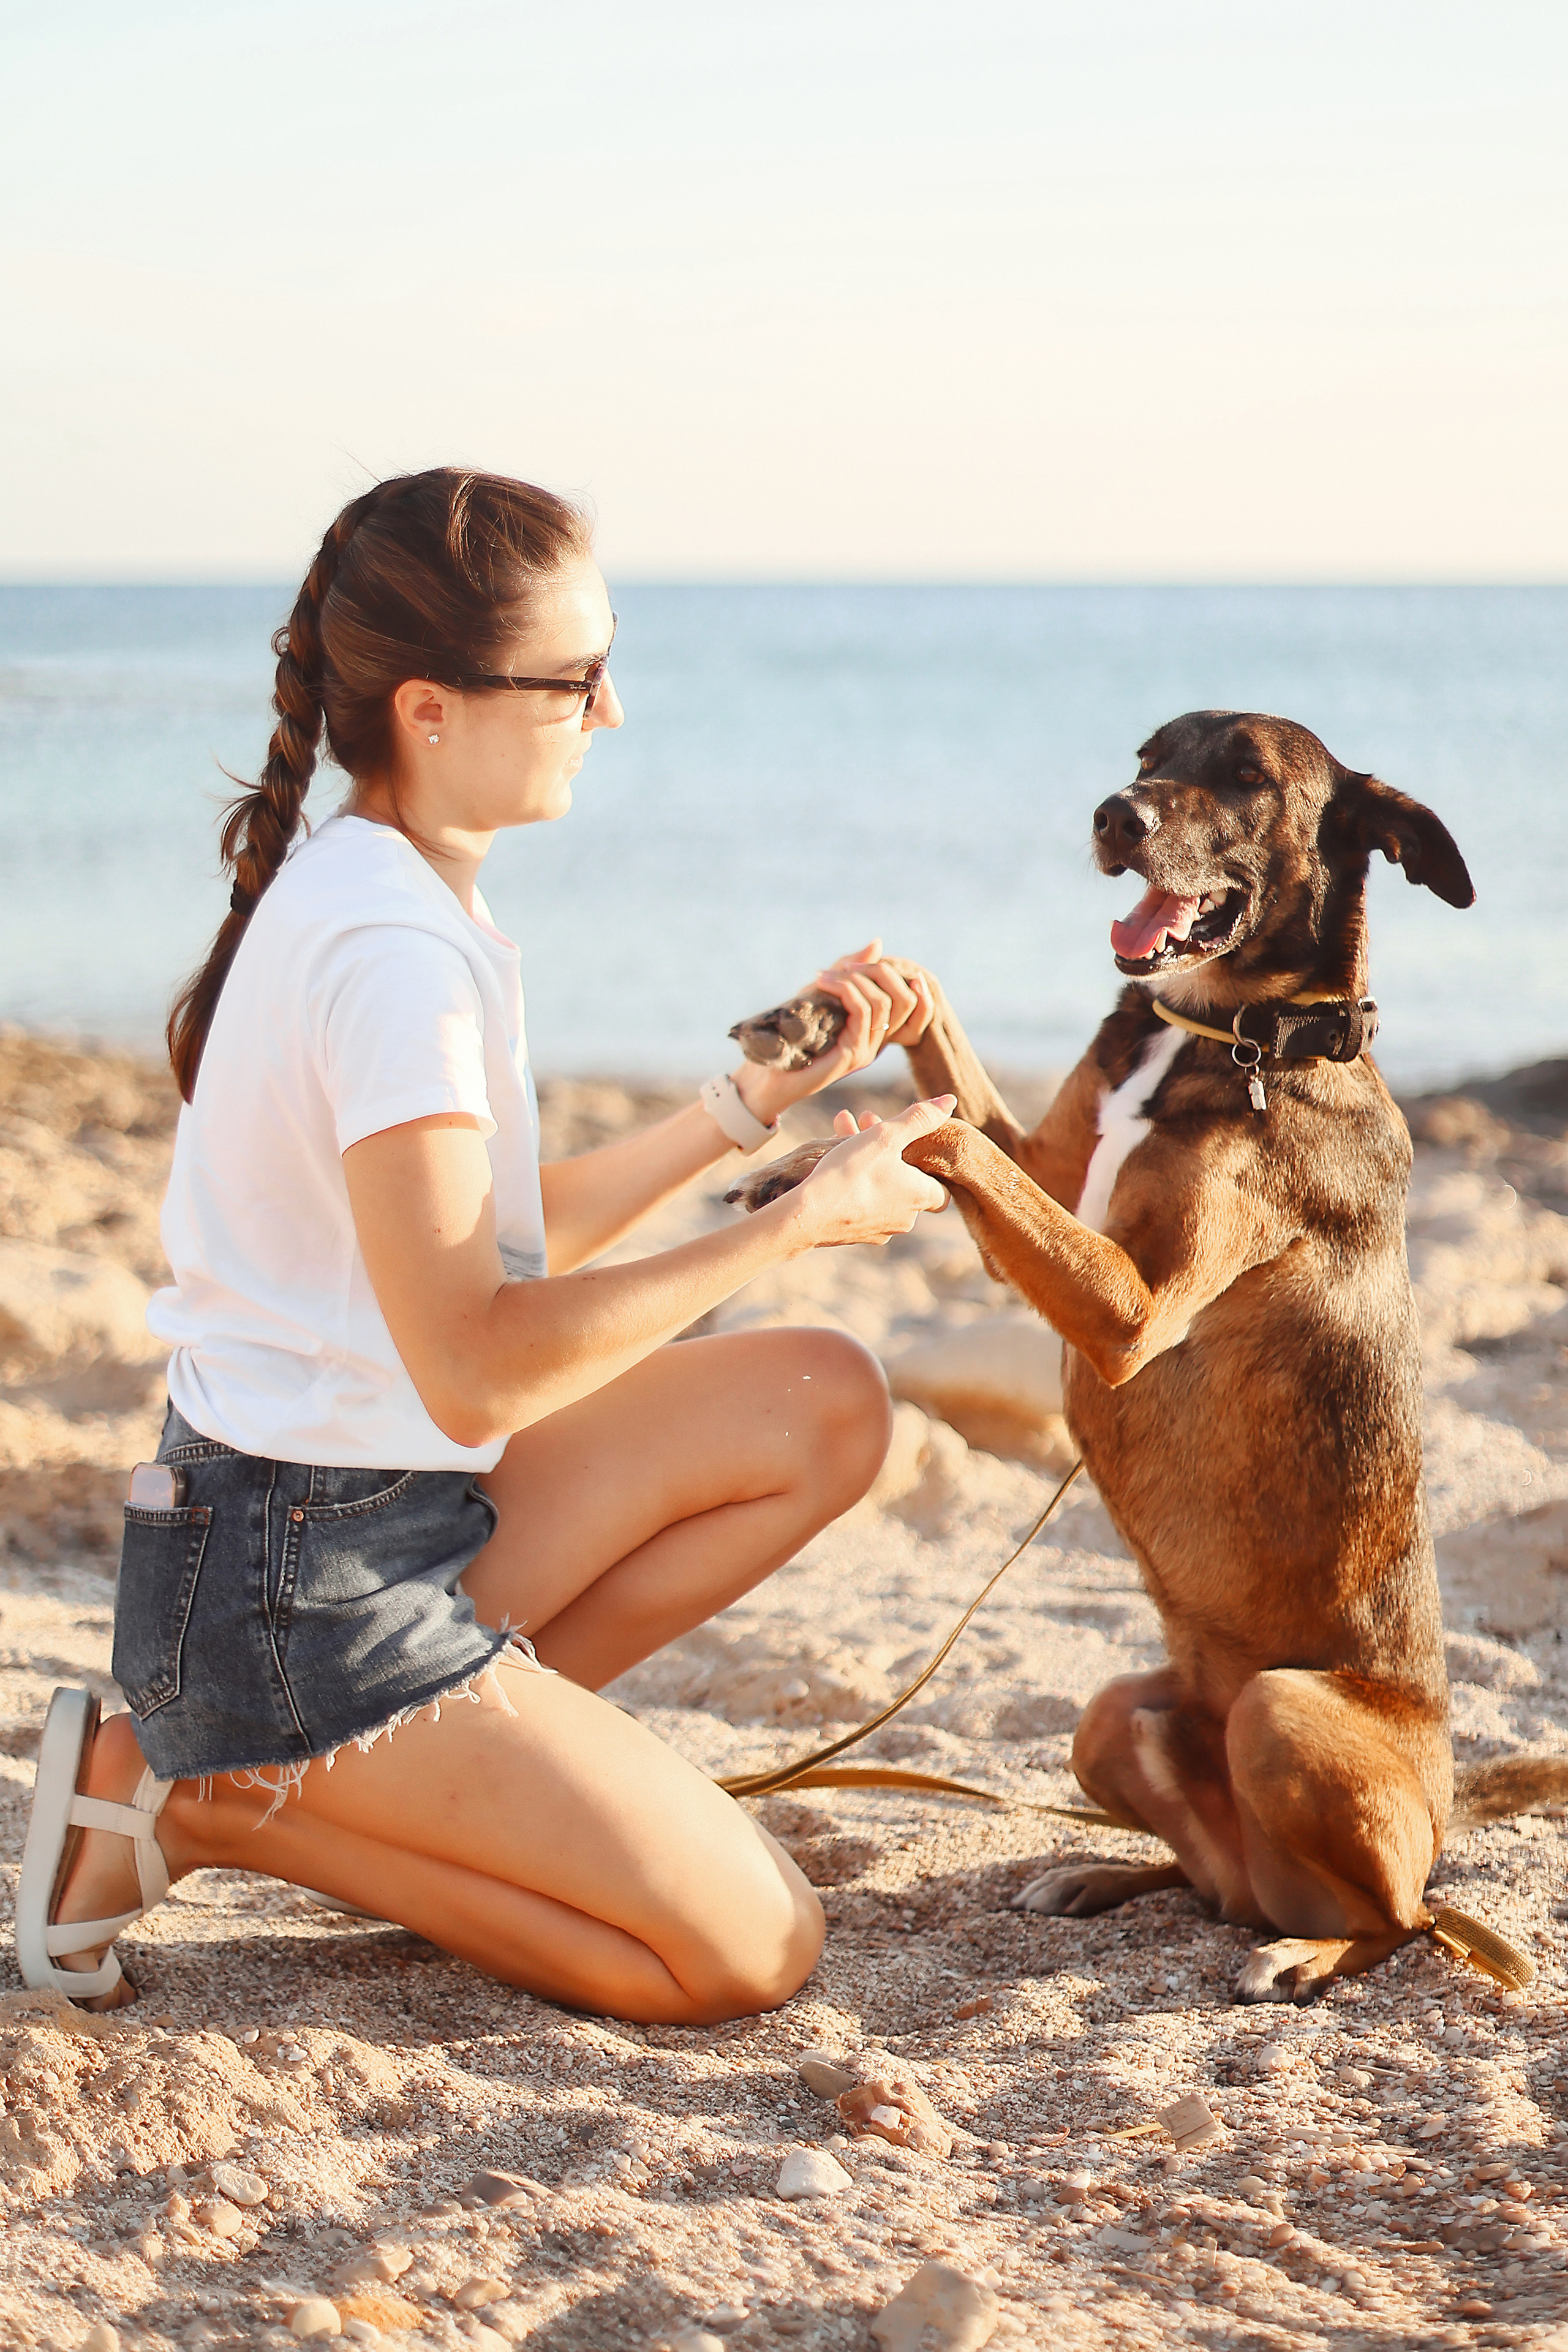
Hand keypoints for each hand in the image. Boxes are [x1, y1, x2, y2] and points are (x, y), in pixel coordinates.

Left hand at [731, 940, 937, 1124]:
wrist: (765, 1073)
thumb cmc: (789, 1032)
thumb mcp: (822, 991)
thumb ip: (848, 969)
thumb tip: (878, 942)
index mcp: (872, 1028)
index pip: (905, 997)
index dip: (886, 972)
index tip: (849, 963)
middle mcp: (875, 1041)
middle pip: (901, 998)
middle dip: (874, 970)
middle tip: (839, 967)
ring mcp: (867, 1050)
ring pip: (882, 1003)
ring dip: (854, 979)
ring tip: (824, 976)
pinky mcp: (853, 1054)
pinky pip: (862, 1012)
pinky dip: (845, 990)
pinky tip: (823, 982)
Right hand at [786, 1096, 953, 1248]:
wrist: (806, 1216)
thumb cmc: (851, 1174)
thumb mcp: (886, 1136)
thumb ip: (919, 1118)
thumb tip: (950, 1101)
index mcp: (920, 1197)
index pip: (941, 1190)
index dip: (929, 1168)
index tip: (911, 1148)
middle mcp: (904, 1219)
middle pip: (905, 1180)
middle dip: (888, 1149)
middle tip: (865, 1121)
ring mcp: (878, 1230)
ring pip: (880, 1188)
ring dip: (867, 1159)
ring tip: (842, 1129)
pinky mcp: (854, 1234)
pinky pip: (861, 1202)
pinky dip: (853, 1180)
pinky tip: (833, 1160)